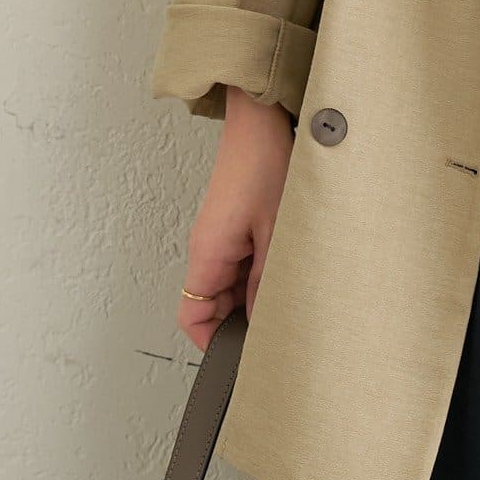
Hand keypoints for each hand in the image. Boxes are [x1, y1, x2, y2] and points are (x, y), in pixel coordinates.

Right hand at [178, 89, 293, 348]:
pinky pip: (241, 263)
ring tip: (287, 295)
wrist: (261, 121)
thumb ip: (267, 281)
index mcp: (207, 253)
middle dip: (240, 321)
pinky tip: (285, 269)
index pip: (192, 316)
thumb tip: (262, 320)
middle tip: (276, 329)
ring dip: (254, 295)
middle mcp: (207, 247)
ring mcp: (221, 236)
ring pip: (230, 285)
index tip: (238, 357)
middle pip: (213, 305)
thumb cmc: (263, 164)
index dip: (211, 342)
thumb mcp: (276, 232)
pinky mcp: (235, 225)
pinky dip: (260, 274)